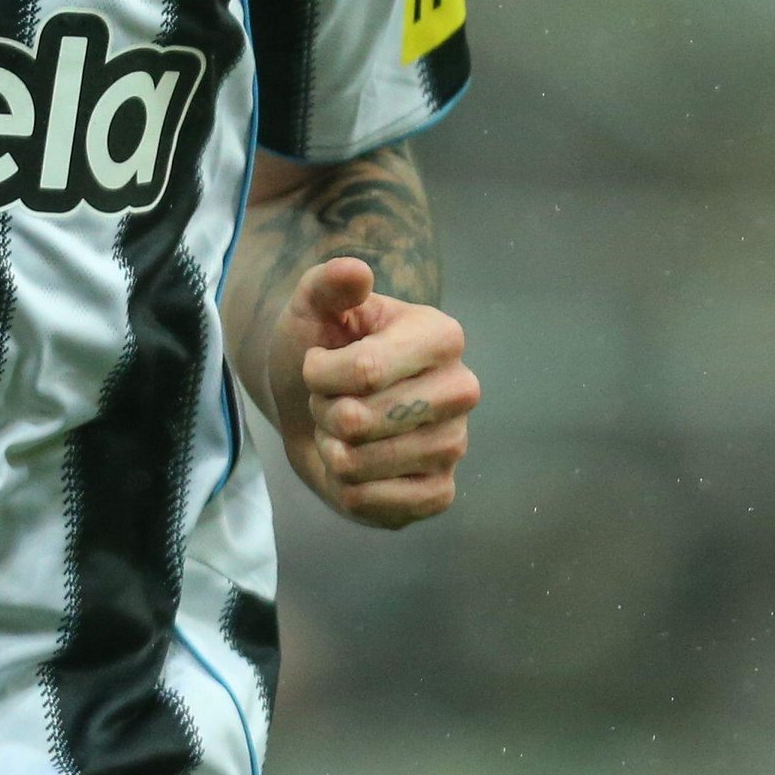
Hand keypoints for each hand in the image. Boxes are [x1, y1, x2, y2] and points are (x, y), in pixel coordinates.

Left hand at [274, 257, 476, 529]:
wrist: (315, 405)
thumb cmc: (320, 348)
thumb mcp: (313, 307)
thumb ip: (328, 283)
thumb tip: (356, 271)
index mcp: (442, 335)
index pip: (366, 370)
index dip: (320, 374)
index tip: (317, 363)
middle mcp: (461, 390)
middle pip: (360, 420)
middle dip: (324, 411)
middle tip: (331, 399)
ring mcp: (455, 445)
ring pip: (358, 464)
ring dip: (331, 448)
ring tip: (342, 428)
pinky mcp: (440, 493)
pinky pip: (375, 503)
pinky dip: (346, 487)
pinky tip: (356, 465)